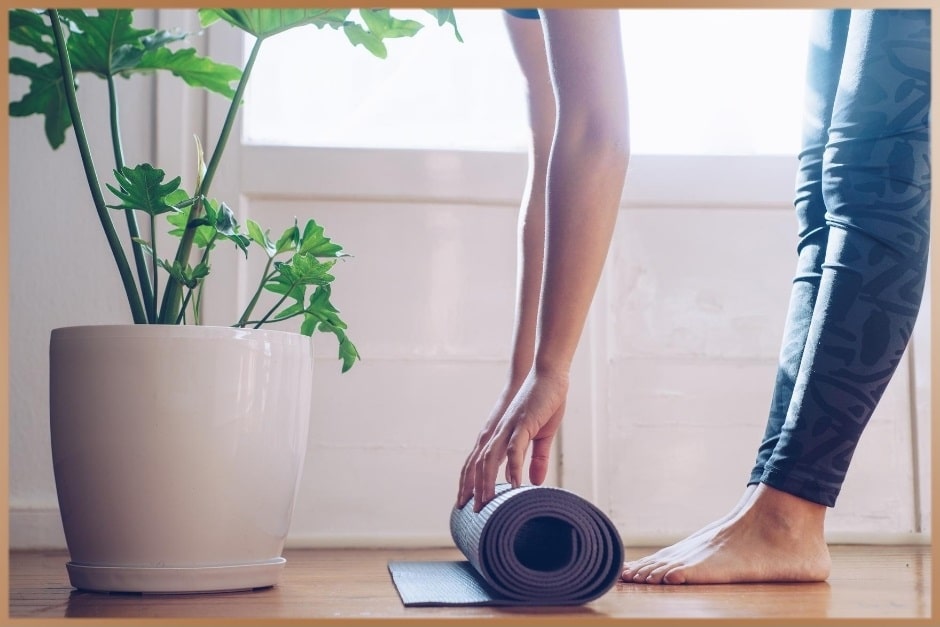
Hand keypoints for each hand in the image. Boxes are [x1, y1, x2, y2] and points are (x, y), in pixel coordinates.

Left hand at [456, 369, 568, 511]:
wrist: (550, 375)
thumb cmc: (546, 402)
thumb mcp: (542, 436)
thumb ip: (537, 458)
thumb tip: (534, 482)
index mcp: (500, 435)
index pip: (477, 461)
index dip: (469, 481)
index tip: (465, 502)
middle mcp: (498, 432)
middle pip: (477, 463)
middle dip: (472, 487)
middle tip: (470, 510)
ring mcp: (508, 427)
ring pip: (490, 458)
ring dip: (486, 481)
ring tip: (485, 502)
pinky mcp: (522, 422)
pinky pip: (514, 448)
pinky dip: (513, 467)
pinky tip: (514, 483)